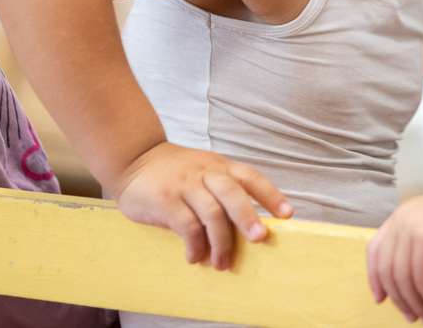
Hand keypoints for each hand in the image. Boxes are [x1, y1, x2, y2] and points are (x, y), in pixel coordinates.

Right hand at [114, 142, 293, 269]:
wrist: (135, 158)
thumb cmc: (177, 172)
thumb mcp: (204, 171)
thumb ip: (224, 192)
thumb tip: (249, 230)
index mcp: (220, 166)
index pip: (251, 177)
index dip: (271, 195)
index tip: (287, 214)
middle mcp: (206, 172)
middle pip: (233, 193)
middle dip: (248, 217)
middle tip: (260, 239)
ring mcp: (185, 185)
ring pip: (212, 213)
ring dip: (221, 242)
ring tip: (222, 264)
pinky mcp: (166, 199)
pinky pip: (187, 225)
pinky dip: (195, 245)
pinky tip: (195, 257)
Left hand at [367, 186, 422, 322]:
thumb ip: (419, 242)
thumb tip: (406, 279)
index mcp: (403, 214)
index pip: (374, 249)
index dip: (374, 277)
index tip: (381, 298)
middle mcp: (404, 217)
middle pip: (386, 267)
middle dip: (398, 297)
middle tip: (411, 316)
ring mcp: (414, 225)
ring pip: (402, 276)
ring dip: (414, 302)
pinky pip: (421, 277)